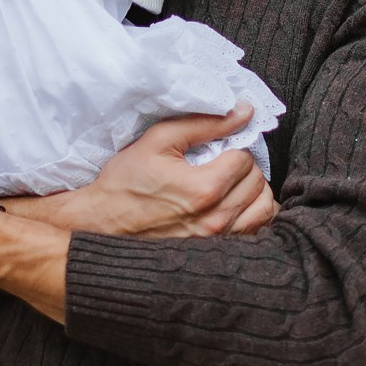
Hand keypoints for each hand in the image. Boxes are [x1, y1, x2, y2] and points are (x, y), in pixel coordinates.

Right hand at [41, 106, 279, 237]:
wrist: (100, 225)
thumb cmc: (125, 182)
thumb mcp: (158, 141)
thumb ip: (203, 124)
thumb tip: (244, 112)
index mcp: (204, 189)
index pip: (245, 159)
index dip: (234, 147)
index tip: (218, 148)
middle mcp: (215, 219)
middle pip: (257, 183)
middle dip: (244, 167)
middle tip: (223, 163)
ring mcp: (216, 241)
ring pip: (264, 208)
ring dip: (253, 191)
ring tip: (233, 183)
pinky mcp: (215, 254)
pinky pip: (255, 232)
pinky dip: (252, 215)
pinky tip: (235, 205)